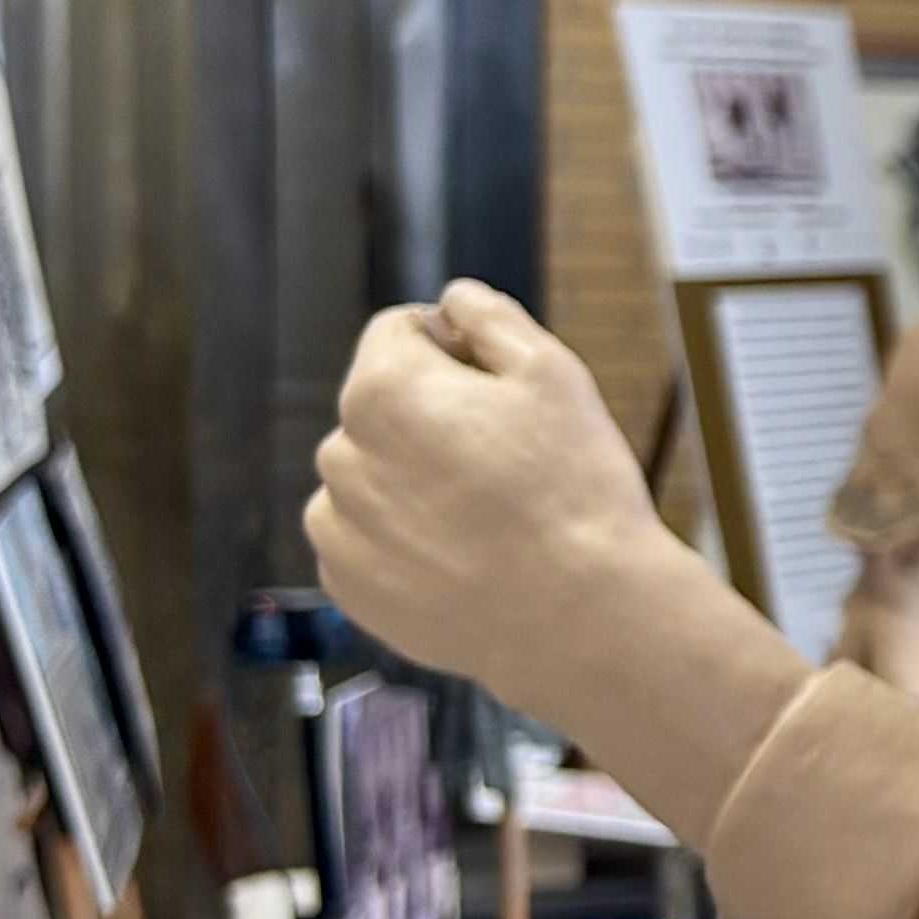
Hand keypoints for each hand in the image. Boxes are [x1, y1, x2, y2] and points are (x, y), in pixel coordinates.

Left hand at [305, 281, 685, 707]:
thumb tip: (451, 300)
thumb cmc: (575, 492)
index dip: (454, 346)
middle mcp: (340, 454)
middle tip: (508, 460)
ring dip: (414, 480)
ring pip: (372, 476)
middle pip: (382, 408)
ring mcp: (339, 527)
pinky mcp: (349, 586)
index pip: (397, 331)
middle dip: (432, 418)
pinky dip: (405, 542)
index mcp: (382, 390)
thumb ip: (490, 317)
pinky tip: (466, 556)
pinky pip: (367, 541)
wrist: (580, 618)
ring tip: (488, 517)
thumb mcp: (554, 373)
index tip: (500, 386)